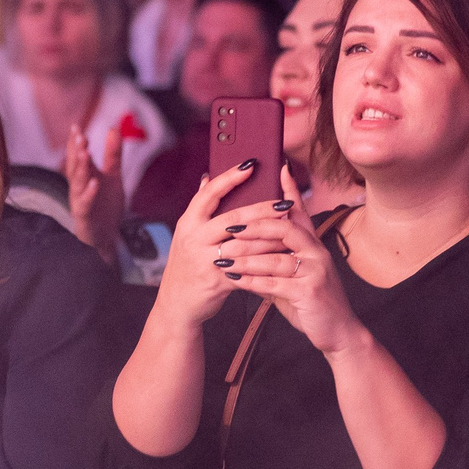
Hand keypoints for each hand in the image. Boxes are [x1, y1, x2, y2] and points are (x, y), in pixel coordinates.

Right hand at [65, 119, 125, 257]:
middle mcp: (78, 187)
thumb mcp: (113, 176)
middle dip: (76, 151)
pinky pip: (85, 204)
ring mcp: (79, 201)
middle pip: (75, 167)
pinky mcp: (85, 217)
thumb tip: (113, 128)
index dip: (75, 142)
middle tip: (80, 136)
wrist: (107, 235)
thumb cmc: (105, 204)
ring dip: (81, 169)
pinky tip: (95, 183)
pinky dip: (89, 194)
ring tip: (85, 153)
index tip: (76, 126)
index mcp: (83, 176)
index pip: (76, 156)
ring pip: (78, 184)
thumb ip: (113, 154)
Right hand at [153, 159, 282, 331]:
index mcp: (188, 222)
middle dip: (263, 208)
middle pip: (233, 218)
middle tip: (285, 201)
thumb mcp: (187, 235)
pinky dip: (265, 262)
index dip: (230, 177)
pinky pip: (247, 269)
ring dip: (270, 235)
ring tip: (291, 227)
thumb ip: (200, 209)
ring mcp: (205, 260)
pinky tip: (282, 255)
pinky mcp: (217, 281)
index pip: (209, 193)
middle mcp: (194, 238)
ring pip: (244, 244)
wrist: (177, 304)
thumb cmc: (188, 265)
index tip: (251, 163)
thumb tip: (208, 177)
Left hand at [223, 164, 363, 355]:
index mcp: (313, 244)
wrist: (337, 332)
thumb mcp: (293, 276)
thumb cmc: (310, 302)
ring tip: (223, 257)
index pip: (299, 211)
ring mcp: (315, 271)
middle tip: (228, 226)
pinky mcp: (310, 291)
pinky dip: (251, 281)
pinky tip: (234, 279)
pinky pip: (275, 283)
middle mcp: (317, 252)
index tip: (277, 169)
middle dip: (254, 226)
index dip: (289, 190)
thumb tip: (243, 248)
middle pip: (283, 228)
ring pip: (275, 257)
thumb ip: (273, 260)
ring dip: (246, 257)